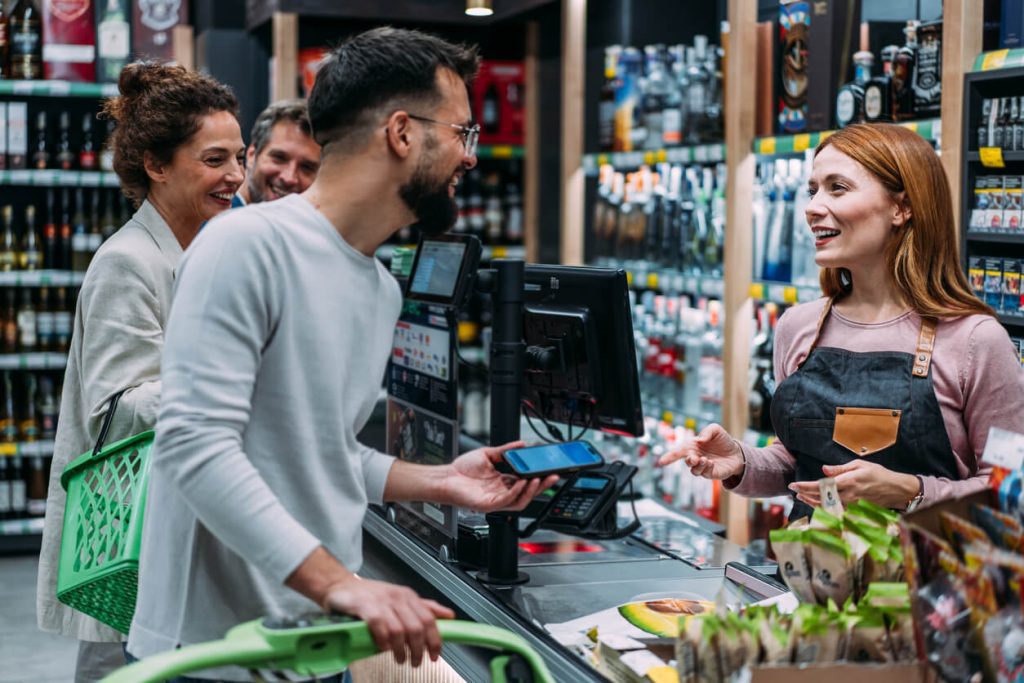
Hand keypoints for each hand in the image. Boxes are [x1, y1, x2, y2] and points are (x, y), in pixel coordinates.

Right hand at [322, 574, 453, 665]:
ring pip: (400, 630)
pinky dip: (383, 641)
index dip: (435, 639)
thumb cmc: (370, 595)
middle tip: (415, 662)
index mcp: (408, 596)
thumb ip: (424, 607)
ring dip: (401, 650)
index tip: (435, 655)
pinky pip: (379, 626)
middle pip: (416, 627)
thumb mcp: (400, 599)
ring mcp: (381, 602)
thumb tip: (449, 616)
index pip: (429, 619)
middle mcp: (397, 598)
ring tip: (400, 659)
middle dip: (419, 649)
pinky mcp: (365, 607)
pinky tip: (383, 648)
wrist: (339, 586)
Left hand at [440, 441, 558, 511]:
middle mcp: (501, 492)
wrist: (445, 478)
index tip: (549, 469)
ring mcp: (496, 500)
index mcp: (503, 482)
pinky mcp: (489, 505)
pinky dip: (516, 492)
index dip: (538, 476)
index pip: (526, 481)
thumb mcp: (487, 454)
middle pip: (527, 492)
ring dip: (531, 490)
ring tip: (539, 479)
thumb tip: (520, 445)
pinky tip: (521, 483)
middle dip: (542, 485)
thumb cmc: (461, 470)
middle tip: (554, 476)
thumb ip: (505, 451)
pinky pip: (507, 501)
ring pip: (520, 500)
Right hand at [656, 423, 743, 480]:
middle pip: (686, 461)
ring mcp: (702, 466)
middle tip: (694, 458)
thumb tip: (699, 440)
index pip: (678, 452)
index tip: (661, 462)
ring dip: (698, 465)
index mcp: (692, 446)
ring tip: (705, 459)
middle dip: (688, 460)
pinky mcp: (710, 473)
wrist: (737, 452)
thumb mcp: (716, 430)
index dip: (669, 457)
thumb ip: (707, 431)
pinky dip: (706, 468)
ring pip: (694, 470)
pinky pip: (704, 474)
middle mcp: (695, 457)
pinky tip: (711, 462)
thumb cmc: (723, 440)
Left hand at [788, 459, 919, 508]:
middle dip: (805, 493)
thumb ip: (840, 469)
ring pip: (826, 505)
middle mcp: (849, 495)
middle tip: (793, 490)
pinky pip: (835, 510)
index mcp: (849, 482)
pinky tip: (815, 503)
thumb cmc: (878, 474)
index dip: (806, 486)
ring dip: (812, 501)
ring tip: (801, 497)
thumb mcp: (860, 465)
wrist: (896, 489)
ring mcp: (852, 505)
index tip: (794, 485)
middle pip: (821, 497)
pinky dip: (823, 507)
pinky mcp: (855, 510)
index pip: (822, 486)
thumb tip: (824, 470)